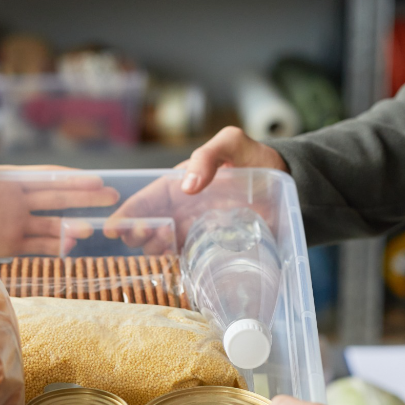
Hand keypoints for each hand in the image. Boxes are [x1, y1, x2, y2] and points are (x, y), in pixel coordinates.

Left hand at [0, 144, 120, 257]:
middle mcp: (16, 202)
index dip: (71, 178)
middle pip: (57, 199)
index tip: (95, 180)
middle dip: (84, 198)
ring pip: (51, 225)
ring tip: (91, 230)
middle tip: (111, 197)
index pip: (46, 178)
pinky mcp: (8, 246)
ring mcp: (14, 225)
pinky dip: (55, 247)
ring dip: (71, 227)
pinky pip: (38, 246)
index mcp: (7, 181)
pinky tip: (72, 247)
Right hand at [104, 127, 286, 253]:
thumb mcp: (232, 144)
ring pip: (161, 243)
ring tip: (160, 243)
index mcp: (179, 183)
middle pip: (147, 224)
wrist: (289, 183)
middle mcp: (182, 208)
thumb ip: (208, 156)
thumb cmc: (257, 159)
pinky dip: (173, 261)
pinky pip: (184, 257)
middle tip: (143, 234)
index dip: (128, 213)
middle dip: (136, 232)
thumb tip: (186, 186)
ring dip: (153, 247)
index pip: (146, 199)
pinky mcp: (210, 245)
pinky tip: (173, 259)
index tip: (114, 228)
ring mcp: (194, 228)